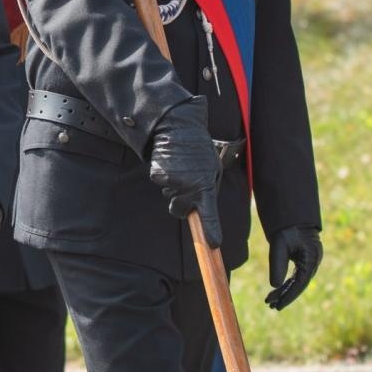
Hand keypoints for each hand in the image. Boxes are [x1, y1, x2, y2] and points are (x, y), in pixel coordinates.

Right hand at [145, 97, 221, 248]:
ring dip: (175, 186)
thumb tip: (201, 206)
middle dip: (183, 204)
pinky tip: (170, 162)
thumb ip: (209, 188)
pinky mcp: (157, 175)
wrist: (177, 126)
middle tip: (187, 184)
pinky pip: (161, 183)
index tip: (214, 244)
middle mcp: (188, 187)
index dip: (211, 231)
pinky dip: (165, 176)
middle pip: (181, 210)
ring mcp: (171, 182)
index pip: (209, 215)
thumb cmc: (198, 148)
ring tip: (181, 166)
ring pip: (171, 196)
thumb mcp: (212, 168)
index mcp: (205, 186)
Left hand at [266, 226, 322, 309]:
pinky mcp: (305, 259)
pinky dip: (286, 282)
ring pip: (297, 281)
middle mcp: (313, 261)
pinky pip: (296, 275)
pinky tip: (277, 289)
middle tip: (270, 306)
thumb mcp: (278, 245)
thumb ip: (277, 264)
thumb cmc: (286, 227)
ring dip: (284, 290)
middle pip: (299, 285)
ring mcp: (310, 260)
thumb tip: (275, 285)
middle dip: (285, 296)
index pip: (300, 284)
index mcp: (311, 259)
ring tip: (269, 301)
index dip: (288, 296)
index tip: (277, 306)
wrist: (292, 212)